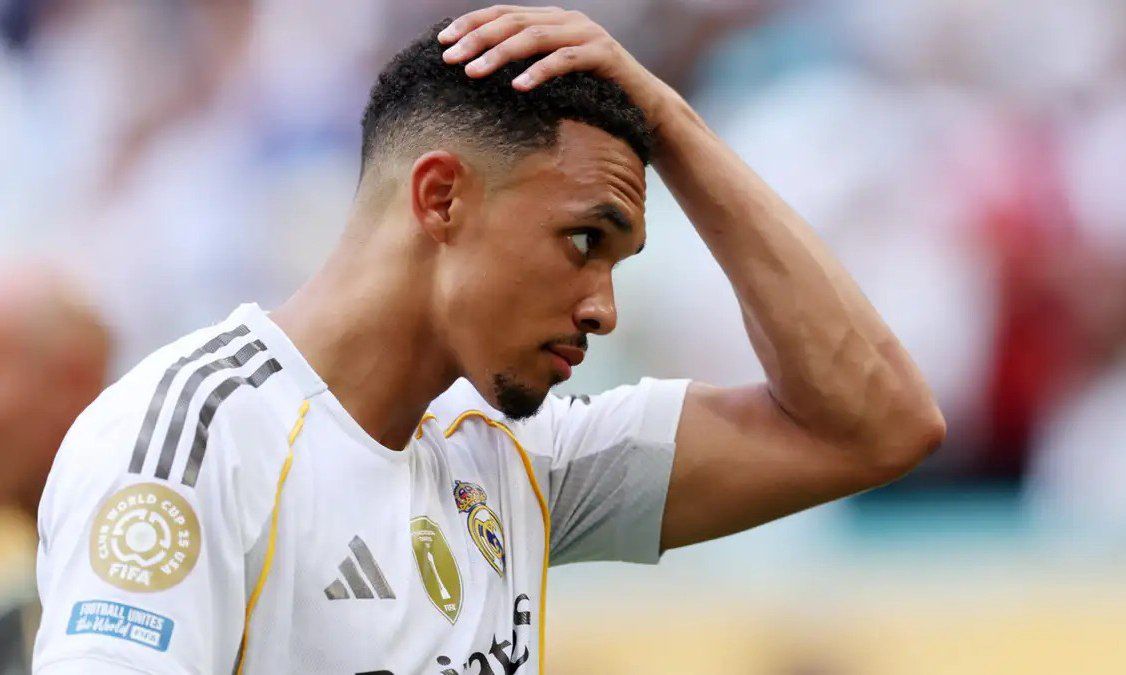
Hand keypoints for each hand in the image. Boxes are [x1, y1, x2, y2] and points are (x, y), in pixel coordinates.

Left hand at [437, 5, 673, 125]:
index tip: (442, 43)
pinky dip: (540, 71)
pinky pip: (566, 60)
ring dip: (500, 54)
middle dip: (477, 39)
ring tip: (474, 73)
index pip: (503, 14)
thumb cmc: (593, 97)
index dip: (471, 25)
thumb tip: (478, 75)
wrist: (646, 108)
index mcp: (552, 20)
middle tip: (451, 59)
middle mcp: (568, 20)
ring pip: (534, 37)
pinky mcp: (604, 55)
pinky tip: (518, 86)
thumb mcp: (553, 80)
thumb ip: (525, 68)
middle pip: (513, 21)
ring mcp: (588, 34)